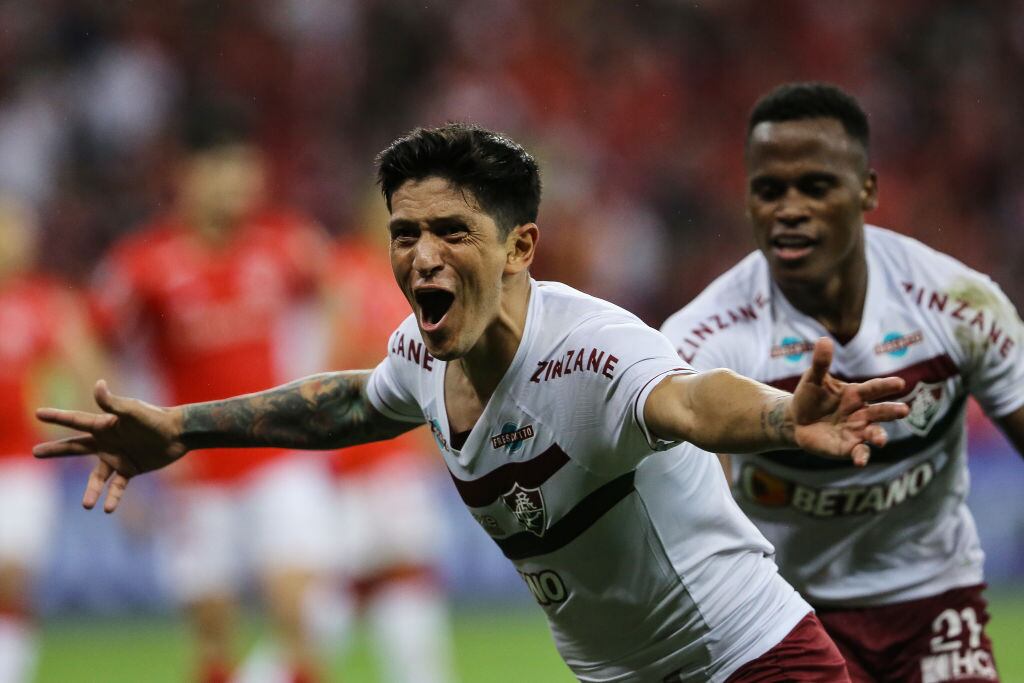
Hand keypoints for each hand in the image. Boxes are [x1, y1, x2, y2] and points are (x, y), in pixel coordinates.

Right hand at [34, 380, 187, 511]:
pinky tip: (107, 509)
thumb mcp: (133, 411)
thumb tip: (98, 384)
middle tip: (35, 452)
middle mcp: (107, 441)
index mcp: (104, 425)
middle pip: (75, 447)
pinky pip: (117, 486)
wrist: (179, 433)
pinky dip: (112, 497)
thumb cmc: (156, 418)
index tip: (38, 413)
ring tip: (86, 504)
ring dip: (91, 491)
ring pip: (97, 477)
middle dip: (56, 450)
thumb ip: (113, 402)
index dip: (57, 417)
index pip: (75, 421)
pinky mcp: (130, 468)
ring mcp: (117, 456)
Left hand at [788, 338, 909, 465]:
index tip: (900, 383)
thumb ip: (821, 363)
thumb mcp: (813, 378)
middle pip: (881, 412)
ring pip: (874, 433)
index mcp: (856, 394)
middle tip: (904, 410)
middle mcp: (862, 413)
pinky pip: (858, 452)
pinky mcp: (847, 447)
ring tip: (880, 440)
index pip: (875, 388)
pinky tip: (860, 460)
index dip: (887, 386)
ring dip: (878, 436)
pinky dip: (861, 456)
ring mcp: (857, 431)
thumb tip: (824, 340)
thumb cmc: (809, 396)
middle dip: (893, 411)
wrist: (796, 420)